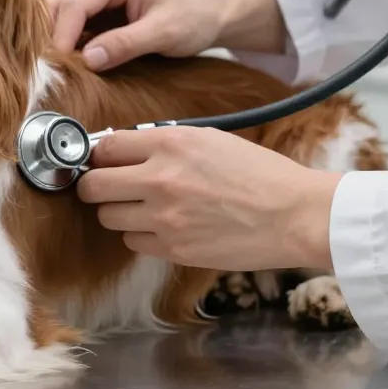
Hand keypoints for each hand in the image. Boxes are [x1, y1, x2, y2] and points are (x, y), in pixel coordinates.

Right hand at [46, 0, 286, 70]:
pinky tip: (61, 62)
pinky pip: (65, 21)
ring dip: (50, 40)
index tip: (56, 67)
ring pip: (54, 12)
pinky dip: (60, 41)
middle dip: (47, 37)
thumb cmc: (193, 15)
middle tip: (44, 71)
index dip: (61, 36)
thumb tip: (89, 59)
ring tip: (51, 69)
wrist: (210, 11)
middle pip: (55, 4)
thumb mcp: (164, 32)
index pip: (74, 3)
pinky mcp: (92, 6)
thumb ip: (126, 44)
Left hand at [76, 127, 340, 271]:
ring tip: (142, 208)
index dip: (98, 155)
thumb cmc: (258, 174)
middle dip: (95, 186)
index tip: (100, 161)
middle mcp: (160, 179)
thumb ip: (163, 143)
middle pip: (93, 186)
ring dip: (118, 212)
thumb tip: (123, 150)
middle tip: (106, 187)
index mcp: (169, 144)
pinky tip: (163, 227)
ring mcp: (164, 218)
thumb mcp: (209, 139)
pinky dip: (141, 237)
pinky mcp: (174, 249)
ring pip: (108, 218)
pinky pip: (133, 243)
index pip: (104, 147)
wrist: (294, 214)